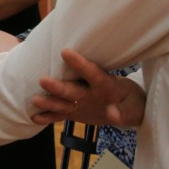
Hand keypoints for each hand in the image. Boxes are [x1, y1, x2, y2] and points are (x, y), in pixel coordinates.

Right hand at [30, 48, 145, 127]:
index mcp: (105, 84)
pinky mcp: (74, 111)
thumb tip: (112, 114)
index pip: (92, 72)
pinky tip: (35, 117)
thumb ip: (123, 112)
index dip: (79, 63)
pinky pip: (61, 114)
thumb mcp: (134, 109)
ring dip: (50, 100)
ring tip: (34, 100)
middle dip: (58, 86)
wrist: (126, 109)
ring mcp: (80, 100)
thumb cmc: (132, 104)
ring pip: (63, 100)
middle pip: (72, 87)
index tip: (65, 52)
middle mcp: (88, 90)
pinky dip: (49, 116)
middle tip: (42, 80)